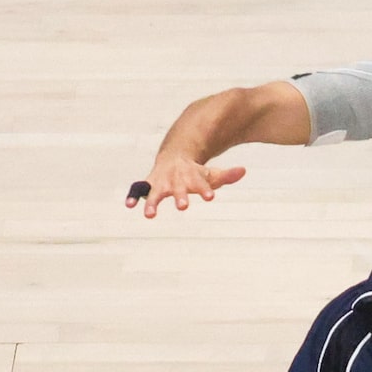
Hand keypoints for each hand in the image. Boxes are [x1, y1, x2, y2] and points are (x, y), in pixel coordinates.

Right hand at [130, 147, 245, 219]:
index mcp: (192, 178)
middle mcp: (176, 181)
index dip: (205, 190)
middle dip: (180, 197)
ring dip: (152, 203)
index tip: (210, 197)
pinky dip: (132, 197)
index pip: (201, 185)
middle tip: (183, 207)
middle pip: (178, 190)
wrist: (174, 155)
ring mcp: (160, 183)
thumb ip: (227, 175)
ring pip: (154, 193)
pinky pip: (137, 191)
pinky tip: (128, 206)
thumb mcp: (211, 174)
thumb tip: (243, 170)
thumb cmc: (195, 172)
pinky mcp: (148, 185)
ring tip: (149, 215)